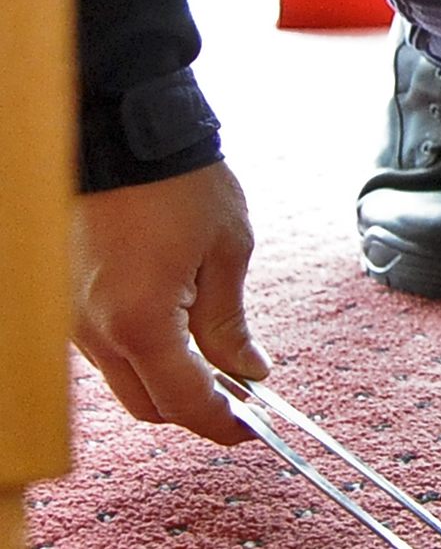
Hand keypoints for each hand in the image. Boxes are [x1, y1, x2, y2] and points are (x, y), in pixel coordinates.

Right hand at [71, 160, 270, 443]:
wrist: (125, 134)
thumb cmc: (179, 185)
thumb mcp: (227, 250)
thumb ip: (230, 323)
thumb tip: (249, 370)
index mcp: (139, 323)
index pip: (183, 402)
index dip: (222, 422)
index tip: (252, 426)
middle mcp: (95, 331)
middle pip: (147, 404)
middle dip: (195, 407)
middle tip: (242, 394)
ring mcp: (74, 318)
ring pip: (123, 379)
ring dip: (167, 380)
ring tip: (216, 355)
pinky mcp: (67, 301)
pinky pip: (105, 349)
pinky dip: (142, 353)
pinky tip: (178, 330)